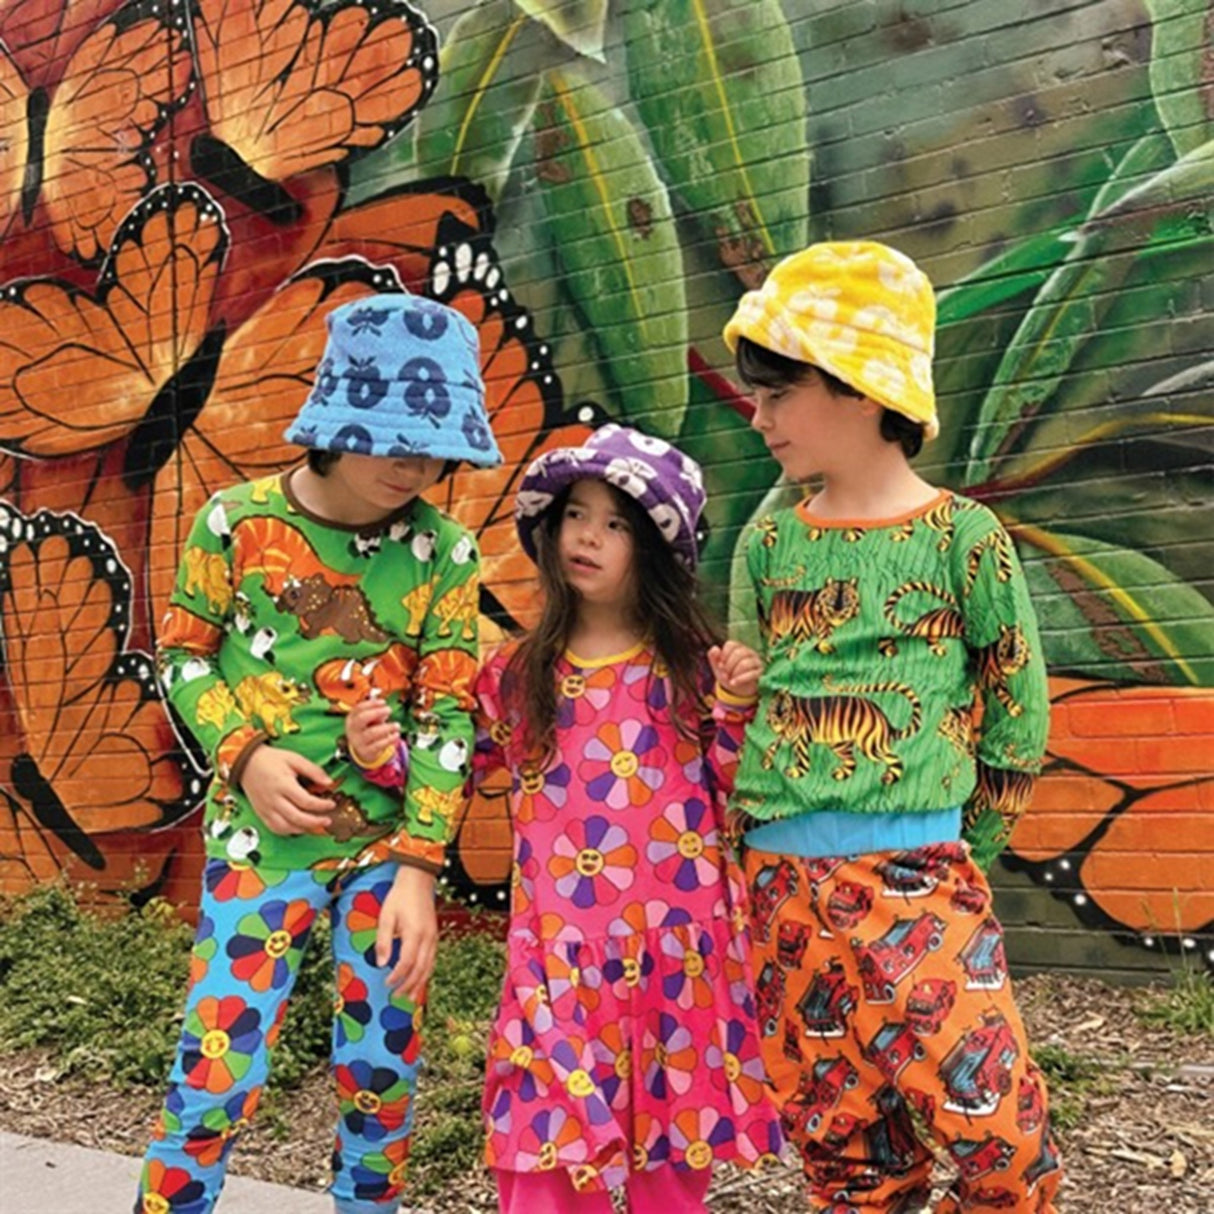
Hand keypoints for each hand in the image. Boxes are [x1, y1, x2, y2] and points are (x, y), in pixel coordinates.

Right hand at [238, 744, 334, 834]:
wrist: (247, 764)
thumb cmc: (270, 760)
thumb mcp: (294, 759)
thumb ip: (313, 770)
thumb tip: (329, 782)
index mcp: (283, 785)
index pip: (305, 801)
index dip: (321, 805)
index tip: (331, 804)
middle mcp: (273, 799)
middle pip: (296, 818)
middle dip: (315, 822)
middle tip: (327, 820)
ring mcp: (266, 809)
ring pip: (286, 827)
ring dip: (303, 829)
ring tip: (316, 825)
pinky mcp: (262, 814)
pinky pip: (276, 828)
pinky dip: (289, 831)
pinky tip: (299, 827)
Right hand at [346, 695, 400, 765]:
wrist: (363, 750)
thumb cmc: (368, 729)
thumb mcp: (370, 720)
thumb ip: (376, 714)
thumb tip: (385, 711)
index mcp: (351, 719)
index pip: (359, 708)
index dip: (372, 704)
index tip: (384, 702)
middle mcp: (352, 730)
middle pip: (362, 718)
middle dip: (377, 712)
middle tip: (389, 710)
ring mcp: (358, 741)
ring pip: (372, 732)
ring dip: (387, 727)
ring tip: (397, 725)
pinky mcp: (366, 752)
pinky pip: (378, 745)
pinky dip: (389, 739)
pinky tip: (396, 735)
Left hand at [376, 865, 437, 1001]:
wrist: (418, 880)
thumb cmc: (399, 897)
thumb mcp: (386, 917)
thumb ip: (383, 941)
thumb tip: (380, 964)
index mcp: (414, 933)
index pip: (406, 962)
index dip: (397, 976)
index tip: (387, 983)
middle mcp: (427, 937)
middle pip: (420, 968)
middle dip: (409, 984)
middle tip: (397, 995)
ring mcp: (433, 936)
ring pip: (429, 966)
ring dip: (419, 982)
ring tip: (410, 995)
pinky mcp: (434, 935)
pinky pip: (432, 958)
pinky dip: (426, 972)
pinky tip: (419, 978)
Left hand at [708, 640, 762, 699]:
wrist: (737, 690)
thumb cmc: (728, 674)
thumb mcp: (718, 667)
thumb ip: (713, 657)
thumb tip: (715, 648)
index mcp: (738, 647)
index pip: (731, 645)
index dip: (723, 655)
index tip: (720, 665)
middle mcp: (748, 652)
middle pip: (738, 653)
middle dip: (728, 666)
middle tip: (724, 674)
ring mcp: (756, 661)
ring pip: (745, 663)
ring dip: (734, 673)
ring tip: (729, 679)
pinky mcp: (760, 672)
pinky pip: (752, 674)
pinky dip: (740, 679)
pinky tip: (733, 683)